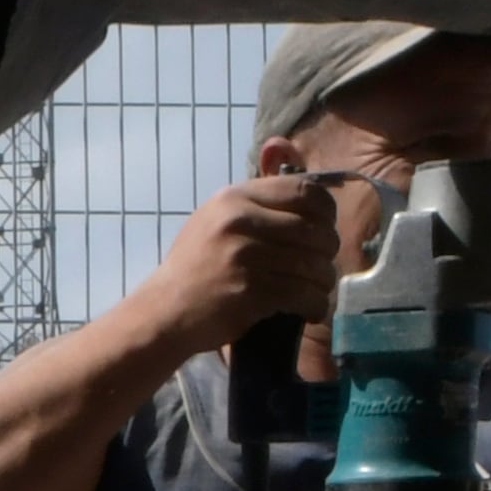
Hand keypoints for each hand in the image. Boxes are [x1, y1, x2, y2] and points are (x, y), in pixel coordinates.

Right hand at [131, 176, 346, 354]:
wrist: (163, 310)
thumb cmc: (195, 266)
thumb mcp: (217, 220)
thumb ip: (256, 203)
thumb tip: (305, 180)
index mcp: (235, 197)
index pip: (303, 190)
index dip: (326, 210)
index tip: (326, 228)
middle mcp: (240, 221)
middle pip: (313, 229)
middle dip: (328, 252)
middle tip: (322, 265)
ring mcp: (244, 256)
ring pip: (312, 264)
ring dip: (323, 281)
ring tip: (318, 290)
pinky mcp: (250, 291)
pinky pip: (302, 293)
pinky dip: (314, 304)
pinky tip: (311, 310)